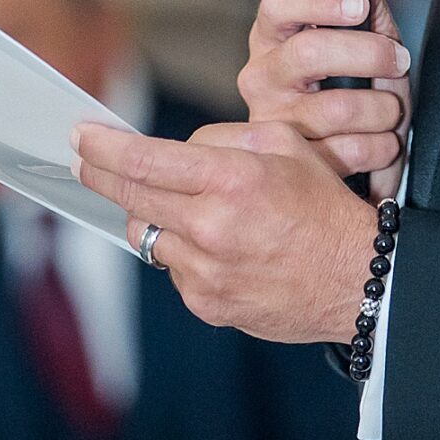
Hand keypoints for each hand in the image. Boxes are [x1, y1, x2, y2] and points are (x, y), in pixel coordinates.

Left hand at [70, 117, 378, 344]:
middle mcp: (212, 228)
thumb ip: (224, 140)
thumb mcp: (286, 147)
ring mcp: (206, 272)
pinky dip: (184, 252)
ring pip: (147, 235)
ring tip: (186, 208)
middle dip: (99, 175)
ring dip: (153, 216)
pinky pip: (174, 269)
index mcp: (233, 181)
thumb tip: (180, 148)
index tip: (80, 135)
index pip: (145, 161)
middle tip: (84, 161)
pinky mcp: (207, 304)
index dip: (103, 147)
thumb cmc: (326, 210)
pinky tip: (219, 247)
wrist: (359, 281)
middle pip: (130, 198)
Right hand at [237, 0, 409, 200]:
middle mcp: (262, 76)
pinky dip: (381, 146)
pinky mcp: (292, 162)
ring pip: (340, 108)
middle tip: (399, 61)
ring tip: (390, 111)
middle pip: (310, 52)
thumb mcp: (361, 45)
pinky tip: (379, 142)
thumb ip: (367, 10)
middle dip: (369, 54)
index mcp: (274, 38)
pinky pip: (350, 150)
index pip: (278, 5)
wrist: (341, 161)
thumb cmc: (349, 90)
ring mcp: (272, 121)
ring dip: (384, 109)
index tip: (359, 5)